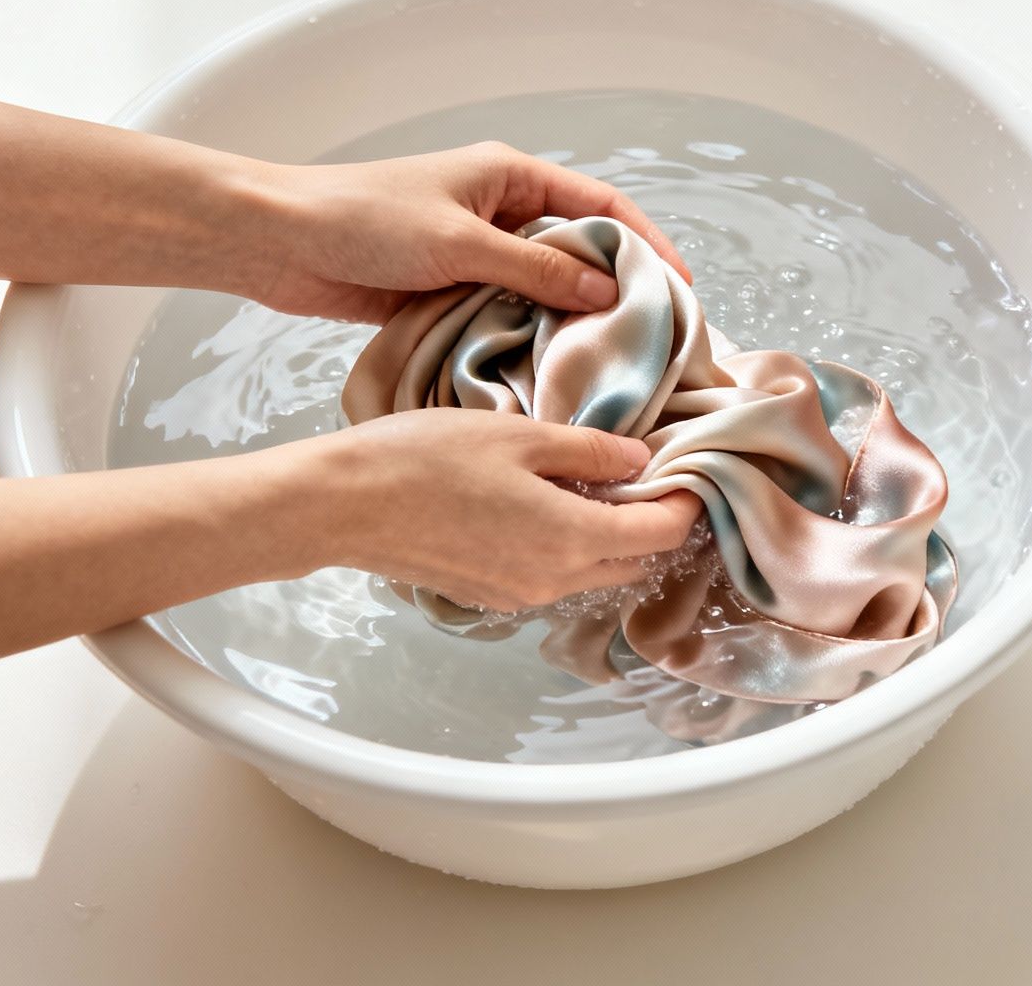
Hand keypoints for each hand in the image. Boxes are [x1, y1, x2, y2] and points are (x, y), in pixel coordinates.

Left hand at [240, 142, 692, 323]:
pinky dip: (525, 335)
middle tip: (652, 336)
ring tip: (607, 364)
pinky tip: (545, 370)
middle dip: (615, 289)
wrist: (276, 240)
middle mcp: (498, 208)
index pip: (601, 206)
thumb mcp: (460, 243)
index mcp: (509, 175)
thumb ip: (536, 270)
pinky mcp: (447, 286)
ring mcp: (473, 249)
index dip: (648, 244)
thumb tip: (608, 293)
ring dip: (568, 320)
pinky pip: (503, 311)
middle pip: (577, 249)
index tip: (682, 287)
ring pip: (541, 287)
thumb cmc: (362, 220)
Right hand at [308, 409, 702, 610]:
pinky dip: (568, 547)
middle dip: (655, 523)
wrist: (342, 505)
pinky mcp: (487, 595)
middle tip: (652, 474)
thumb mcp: (520, 436)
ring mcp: (518, 596)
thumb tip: (640, 462)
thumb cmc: (427, 459)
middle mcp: (553, 582)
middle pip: (634, 561)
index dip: (685, 503)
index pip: (662, 535)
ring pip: (593, 572)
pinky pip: (551, 577)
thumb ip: (590, 452)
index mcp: (572, 541)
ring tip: (599, 483)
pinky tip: (548, 504)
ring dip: (610, 536)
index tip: (689, 469)